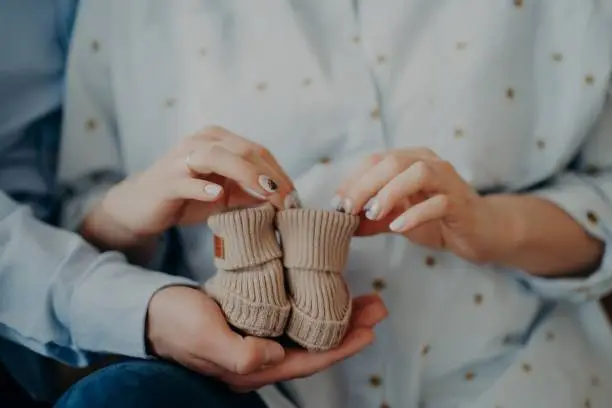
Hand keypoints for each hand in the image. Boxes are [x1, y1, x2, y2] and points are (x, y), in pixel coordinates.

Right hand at [82, 126, 298, 252]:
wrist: (141, 207)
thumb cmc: (186, 198)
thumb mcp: (224, 195)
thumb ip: (249, 193)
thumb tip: (283, 201)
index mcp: (217, 140)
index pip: (257, 151)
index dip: (279, 172)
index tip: (296, 197)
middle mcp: (199, 142)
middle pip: (243, 150)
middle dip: (270, 175)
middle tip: (290, 200)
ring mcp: (180, 159)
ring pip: (217, 157)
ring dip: (246, 175)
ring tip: (268, 194)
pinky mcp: (165, 180)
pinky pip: (186, 180)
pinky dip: (202, 187)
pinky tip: (218, 195)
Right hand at [147, 287, 386, 391]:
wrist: (151, 310)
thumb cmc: (174, 323)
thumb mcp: (203, 337)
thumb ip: (239, 353)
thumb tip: (275, 356)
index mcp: (253, 367)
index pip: (308, 360)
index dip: (342, 347)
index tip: (370, 328)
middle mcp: (262, 356)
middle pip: (316, 344)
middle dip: (349, 328)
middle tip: (377, 306)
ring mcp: (258, 337)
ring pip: (308, 328)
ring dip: (336, 313)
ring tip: (363, 297)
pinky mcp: (254, 317)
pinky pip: (292, 313)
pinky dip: (313, 302)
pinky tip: (324, 289)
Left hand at [333, 148, 509, 262]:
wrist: (480, 232)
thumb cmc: (437, 221)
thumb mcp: (398, 219)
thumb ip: (371, 219)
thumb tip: (341, 223)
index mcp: (410, 161)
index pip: (375, 161)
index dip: (352, 180)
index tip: (336, 203)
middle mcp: (429, 163)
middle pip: (391, 162)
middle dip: (364, 185)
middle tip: (347, 208)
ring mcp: (447, 180)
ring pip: (416, 173)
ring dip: (389, 192)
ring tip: (372, 213)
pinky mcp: (461, 202)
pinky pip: (438, 202)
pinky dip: (415, 213)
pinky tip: (398, 227)